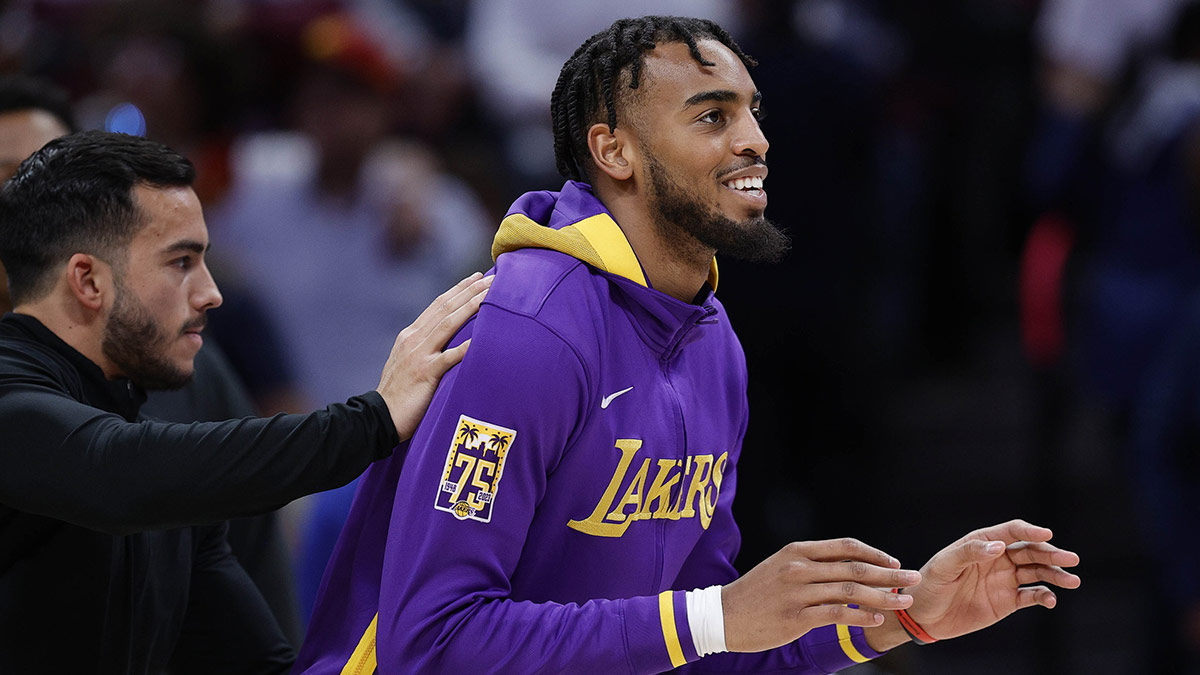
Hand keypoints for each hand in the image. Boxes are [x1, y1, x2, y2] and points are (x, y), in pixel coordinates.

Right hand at [377, 272, 491, 438]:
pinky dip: (465, 347)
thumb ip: (424, 349)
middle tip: (491, 277)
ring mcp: (419, 355)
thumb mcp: (408, 363)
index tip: (476, 278)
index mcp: (410, 335)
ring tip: (489, 295)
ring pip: (448, 324)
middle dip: (469, 291)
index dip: (458, 290)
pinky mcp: (425, 373)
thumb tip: (444, 341)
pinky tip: (480, 338)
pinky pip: (449, 357)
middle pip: (445, 308)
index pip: (437, 305)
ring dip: (470, 306)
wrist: (378, 417)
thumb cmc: (397, 394)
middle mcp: (414, 339)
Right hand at [722, 538, 921, 652]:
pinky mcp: (796, 618)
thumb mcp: (781, 568)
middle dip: (890, 574)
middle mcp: (799, 568)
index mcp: (797, 551)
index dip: (875, 553)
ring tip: (905, 602)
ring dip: (884, 597)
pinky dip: (861, 616)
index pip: (845, 546)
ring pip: (851, 592)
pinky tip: (877, 619)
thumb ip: (812, 565)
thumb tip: (848, 568)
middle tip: (914, 578)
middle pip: (855, 569)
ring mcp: (797, 593)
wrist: (723, 615)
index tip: (894, 561)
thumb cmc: (756, 593)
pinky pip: (836, 614)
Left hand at [905, 519, 1079, 640]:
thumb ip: (969, 554)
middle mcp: (998, 558)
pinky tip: (1051, 600)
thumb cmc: (929, 584)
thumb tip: (998, 546)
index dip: (1030, 531)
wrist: (923, 615)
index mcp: (982, 542)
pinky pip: (1031, 596)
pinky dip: (1044, 596)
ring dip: (1055, 575)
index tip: (1046, 534)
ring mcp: (1005, 579)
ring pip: (1037, 572)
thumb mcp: (943, 566)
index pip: (1011, 531)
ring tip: (1072, 580)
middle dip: (1051, 553)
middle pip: (1030, 551)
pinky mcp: (1008, 601)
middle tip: (1071, 559)